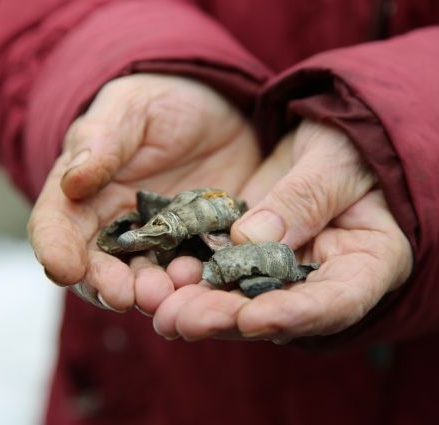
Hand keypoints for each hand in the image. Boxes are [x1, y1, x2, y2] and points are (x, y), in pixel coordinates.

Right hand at [28, 74, 259, 312]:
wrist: (218, 111)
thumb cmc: (160, 103)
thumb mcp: (129, 108)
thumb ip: (100, 140)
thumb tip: (72, 180)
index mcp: (82, 196)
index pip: (56, 226)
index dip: (55, 248)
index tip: (62, 267)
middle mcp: (114, 230)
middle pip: (97, 269)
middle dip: (107, 285)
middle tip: (123, 294)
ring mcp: (158, 247)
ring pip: (145, 282)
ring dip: (152, 295)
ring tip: (169, 292)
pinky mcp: (197, 252)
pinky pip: (194, 276)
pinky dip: (196, 288)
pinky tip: (206, 284)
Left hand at [153, 120, 412, 341]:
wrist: (326, 136)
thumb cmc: (349, 141)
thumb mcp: (335, 158)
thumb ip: (303, 199)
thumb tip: (250, 240)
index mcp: (367, 260)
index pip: (338, 302)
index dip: (296, 315)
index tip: (251, 319)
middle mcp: (322, 279)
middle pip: (279, 312)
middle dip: (230, 319)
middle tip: (187, 321)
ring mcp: (281, 271)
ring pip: (243, 301)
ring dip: (203, 308)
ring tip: (164, 311)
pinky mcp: (247, 256)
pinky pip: (219, 273)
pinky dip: (191, 281)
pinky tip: (158, 283)